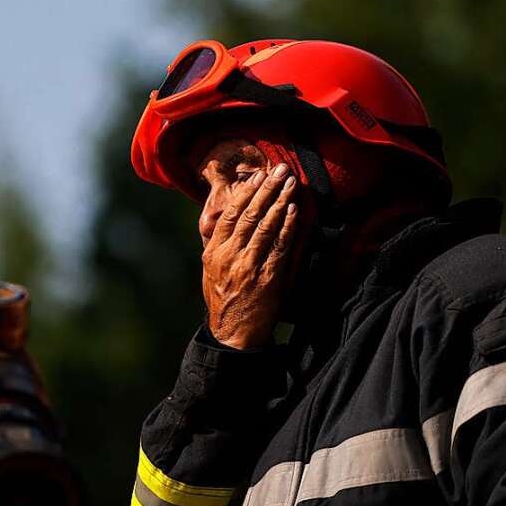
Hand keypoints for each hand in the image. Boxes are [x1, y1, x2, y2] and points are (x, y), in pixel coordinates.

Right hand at [202, 163, 299, 348]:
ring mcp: (247, 266)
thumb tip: (229, 221)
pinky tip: (293, 210)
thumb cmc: (224, 302)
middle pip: (248, 214)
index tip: (257, 177)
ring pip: (264, 225)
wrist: (232, 335)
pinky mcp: (266, 277)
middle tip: (279, 170)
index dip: (245, 193)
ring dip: (279, 200)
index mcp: (214, 252)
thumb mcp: (211, 272)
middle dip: (266, 189)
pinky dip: (286, 225)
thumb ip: (219, 247)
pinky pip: (279, 245)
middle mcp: (229, 256)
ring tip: (290, 182)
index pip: (229, 215)